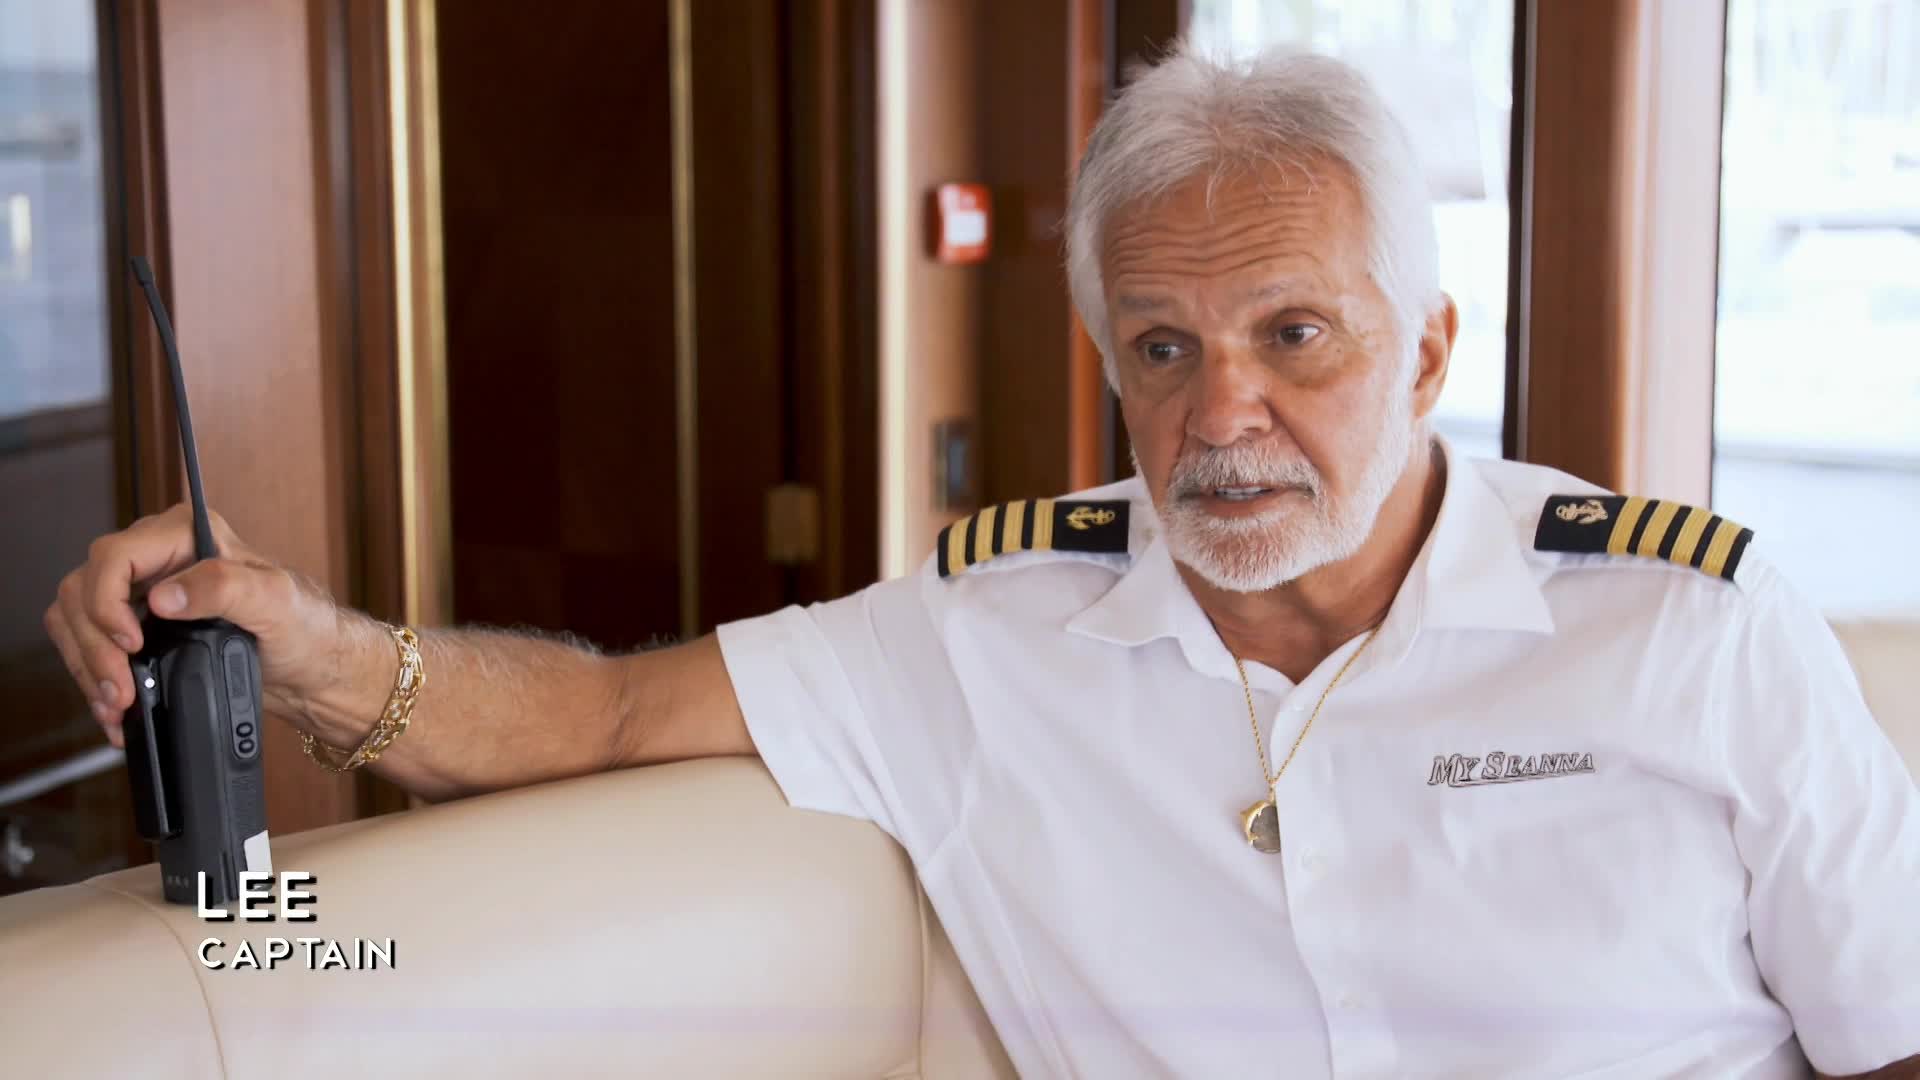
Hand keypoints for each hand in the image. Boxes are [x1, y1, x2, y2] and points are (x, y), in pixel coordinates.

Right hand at [43, 503, 343, 746]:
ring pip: (76, 619)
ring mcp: (144, 593)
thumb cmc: (306, 627)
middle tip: (121, 690)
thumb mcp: (276, 601)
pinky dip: (93, 677)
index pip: (114, 555)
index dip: (107, 600)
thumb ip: (224, 587)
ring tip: (116, 705)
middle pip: (84, 589)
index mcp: (188, 535)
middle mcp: (159, 558)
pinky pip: (89, 644)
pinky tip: (114, 707)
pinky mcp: (140, 628)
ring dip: (88, 666)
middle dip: (94, 644)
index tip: (131, 642)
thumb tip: (164, 595)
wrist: (312, 668)